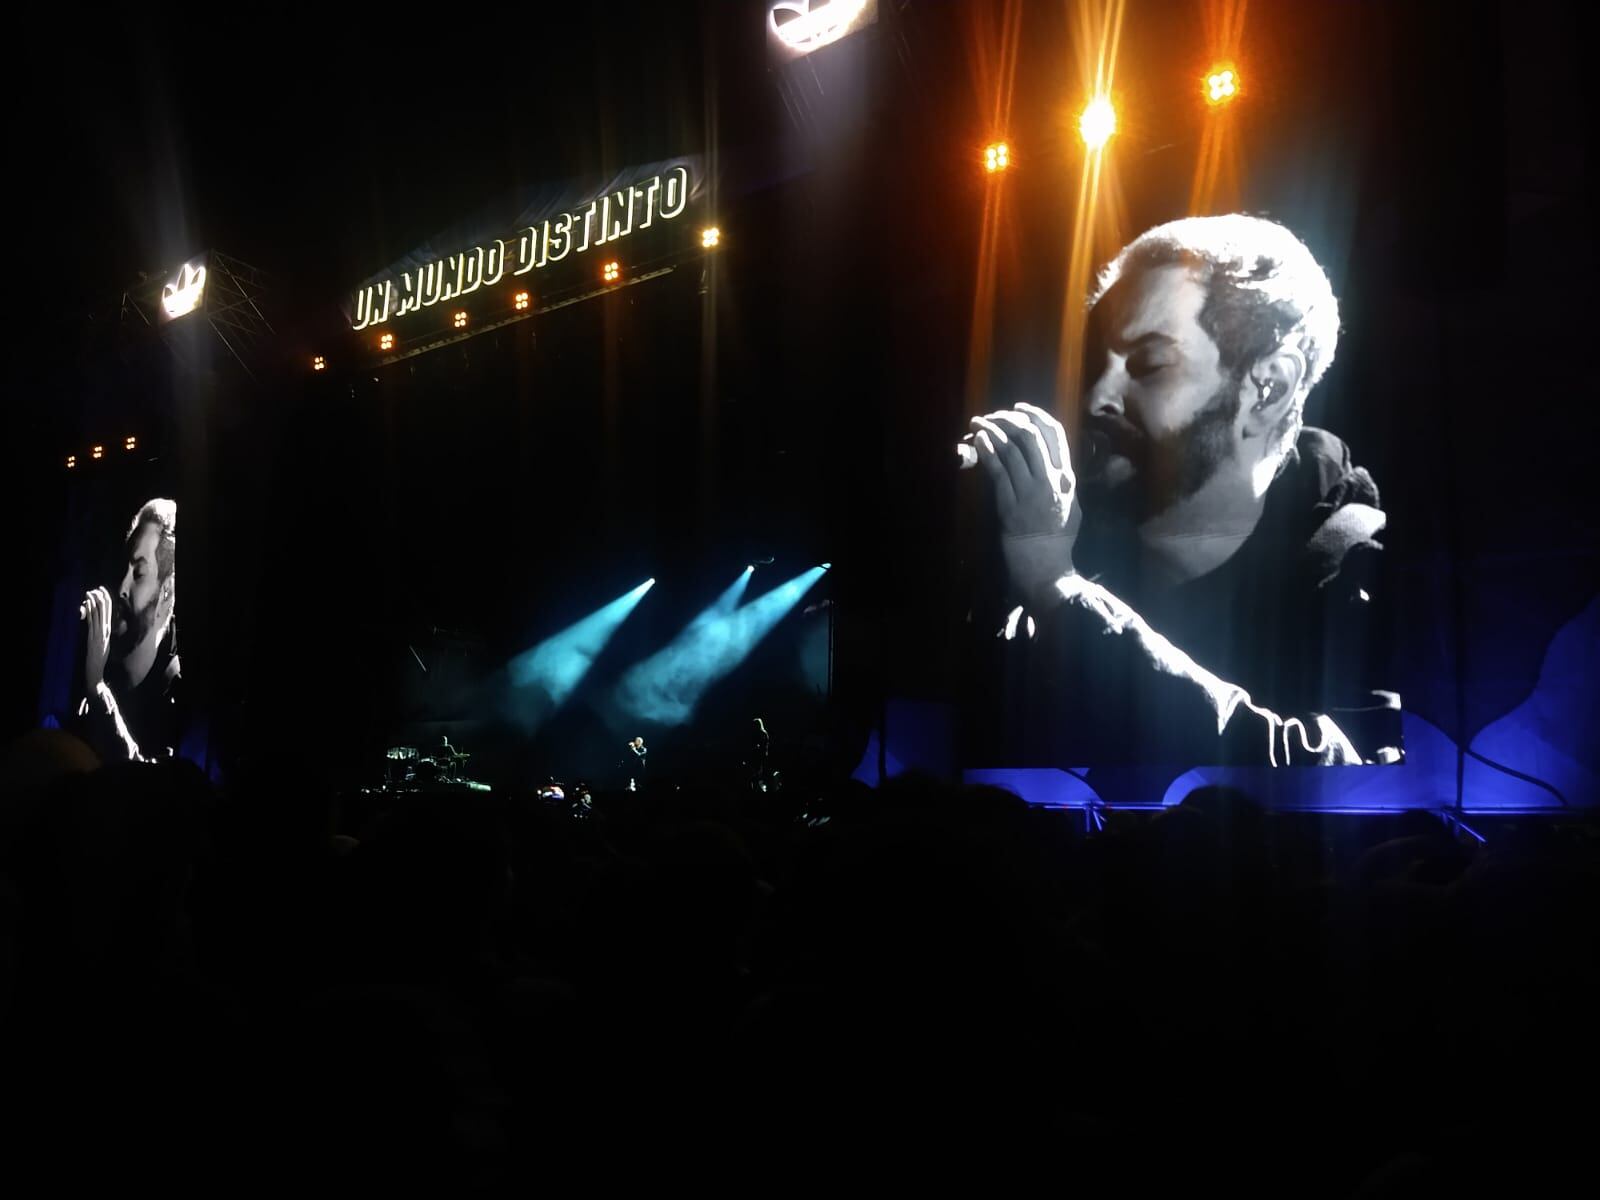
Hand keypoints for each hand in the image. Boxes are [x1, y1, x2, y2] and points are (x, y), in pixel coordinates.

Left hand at [82, 586, 111, 692]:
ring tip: (90, 592)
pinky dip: (90, 610)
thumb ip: (100, 634)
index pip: (109, 612)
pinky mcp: (93, 636)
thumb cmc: (98, 659)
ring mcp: (100, 633)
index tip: (102, 591)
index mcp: (108, 631)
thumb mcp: (101, 644)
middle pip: (106, 611)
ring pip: (99, 613)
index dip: (107, 601)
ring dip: (95, 601)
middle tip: (98, 588)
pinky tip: (87, 603)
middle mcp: (106, 630)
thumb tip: (97, 624)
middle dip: (102, 598)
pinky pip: (92, 620)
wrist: (96, 671)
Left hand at [966, 403, 1082, 600]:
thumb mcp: (1070, 506)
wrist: (1047, 568)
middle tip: (992, 416)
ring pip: (1012, 450)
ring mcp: (1031, 493)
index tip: (1018, 409)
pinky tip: (978, 441)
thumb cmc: (1057, 541)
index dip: (1035, 415)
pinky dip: (987, 452)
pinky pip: (998, 471)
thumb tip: (1048, 461)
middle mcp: (1051, 481)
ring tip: (978, 423)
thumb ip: (1061, 481)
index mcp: (1067, 478)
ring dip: (992, 432)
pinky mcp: (1011, 506)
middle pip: (1030, 436)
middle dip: (1008, 420)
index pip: (1055, 434)